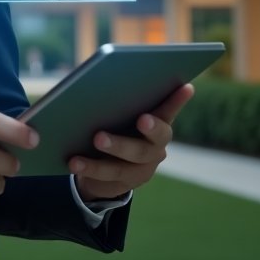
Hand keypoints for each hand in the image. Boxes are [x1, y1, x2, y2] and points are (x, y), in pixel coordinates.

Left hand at [71, 84, 194, 202]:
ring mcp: (141, 168)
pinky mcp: (124, 183)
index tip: (185, 86)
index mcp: (156, 124)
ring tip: (97, 139)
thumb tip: (105, 76)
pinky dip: (89, 167)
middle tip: (142, 119)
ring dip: (114, 148)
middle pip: (153, 140)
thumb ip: (119, 101)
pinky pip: (106, 176)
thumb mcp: (119, 113)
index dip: (178, 100)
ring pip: (127, 161)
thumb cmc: (115, 127)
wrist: (105, 169)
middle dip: (149, 129)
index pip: (169, 110)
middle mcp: (155, 148)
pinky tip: (74, 161)